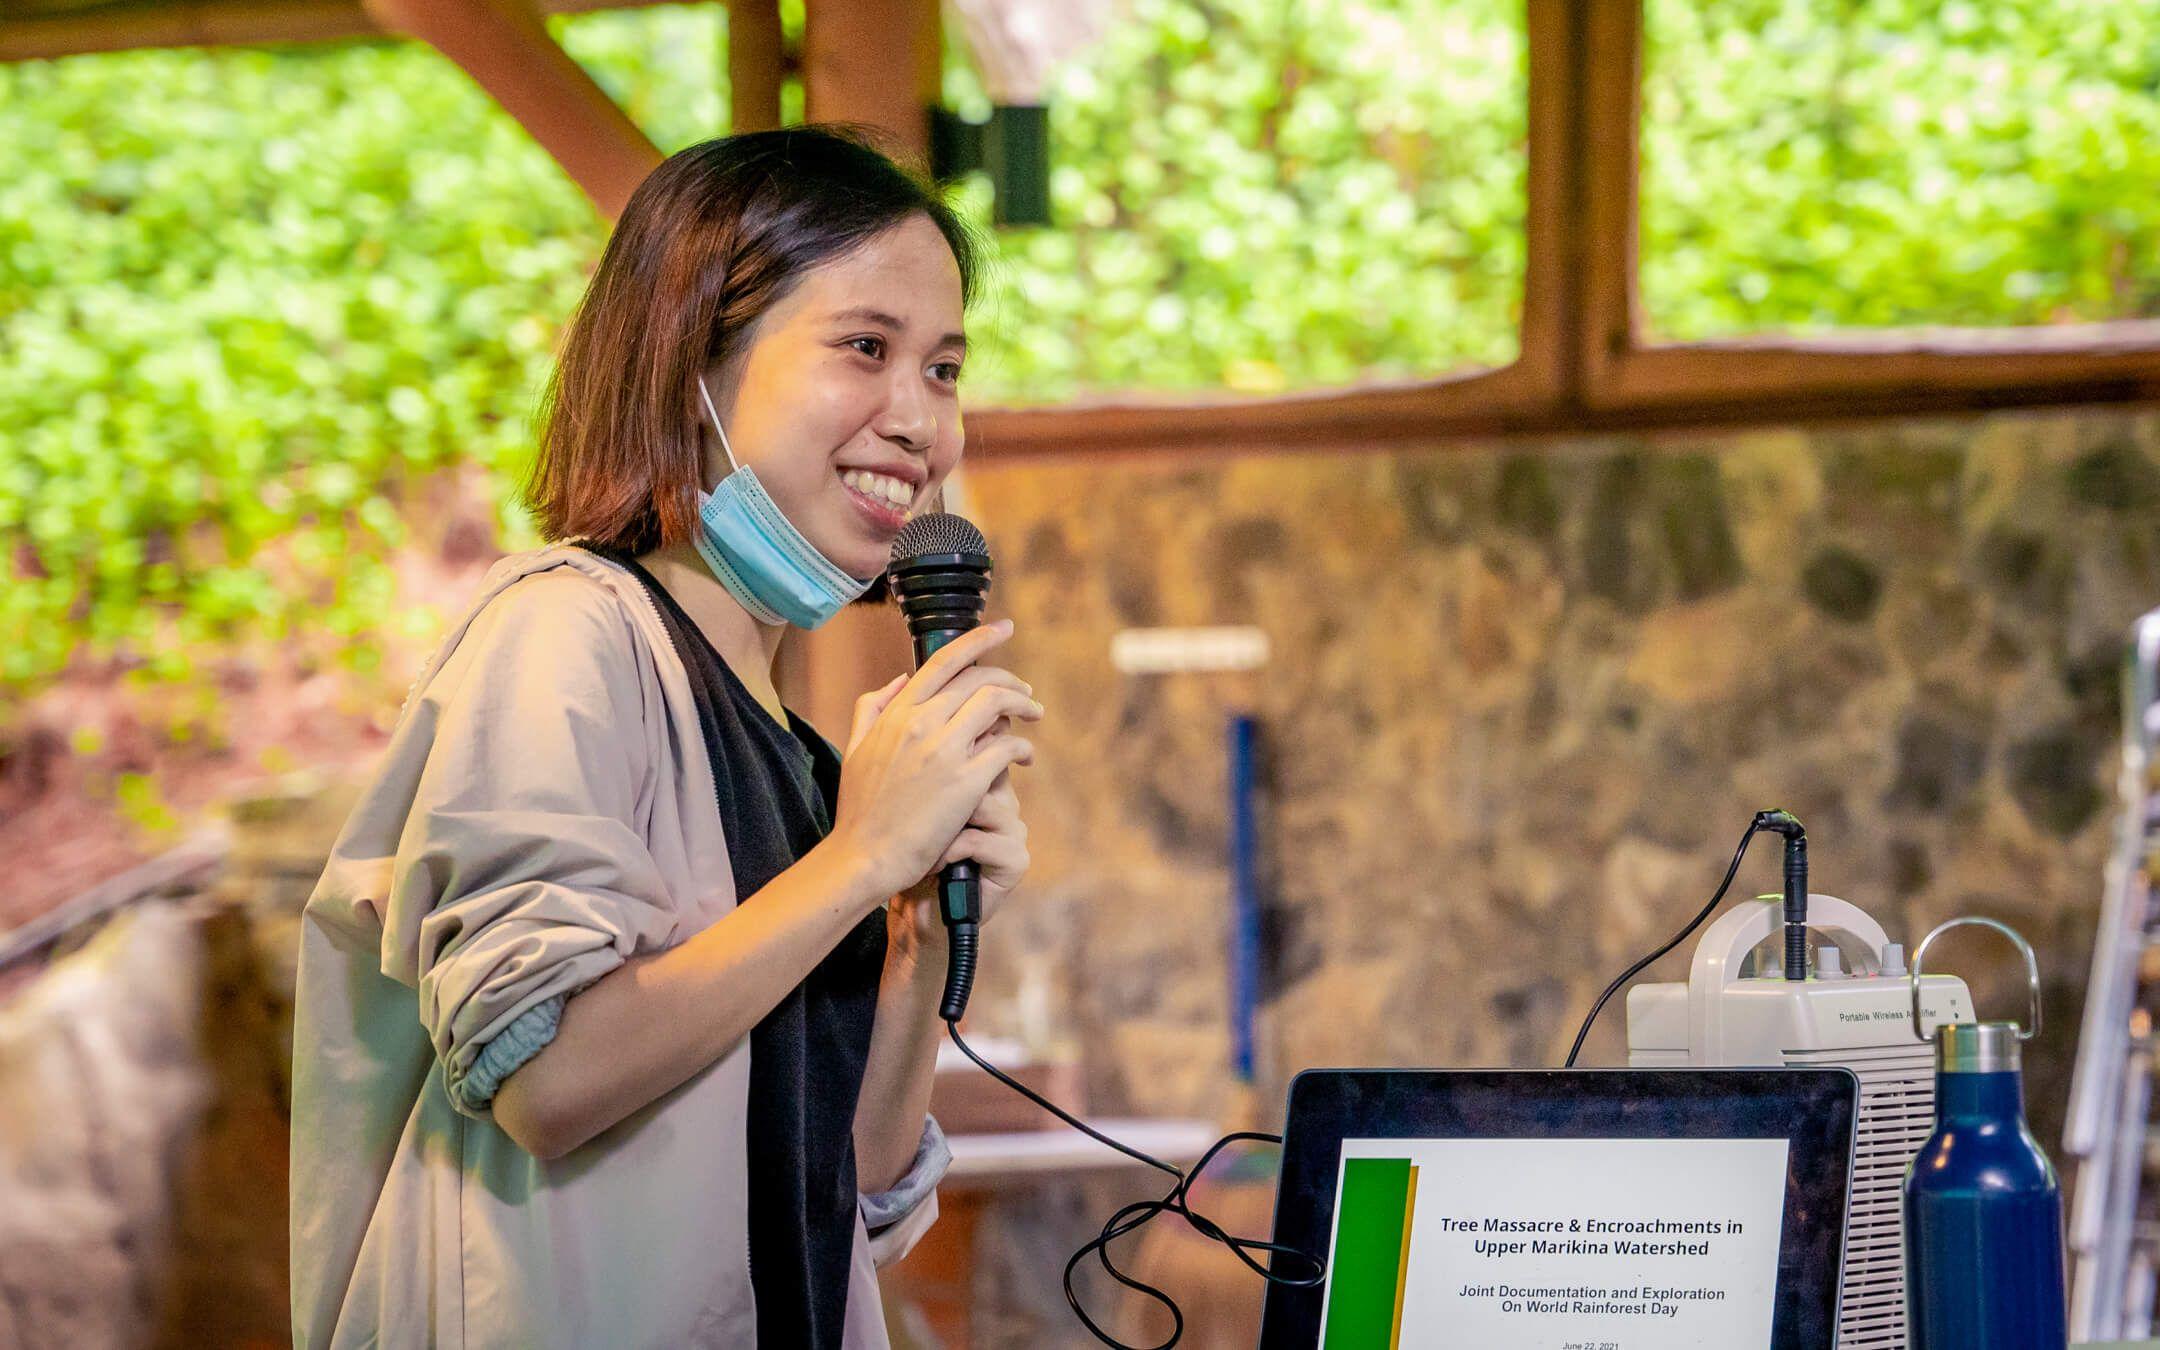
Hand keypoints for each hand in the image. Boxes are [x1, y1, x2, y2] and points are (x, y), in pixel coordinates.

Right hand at [830, 620, 1040, 900]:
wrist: (864, 855)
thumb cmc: (860, 808)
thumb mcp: (854, 747)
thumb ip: (872, 707)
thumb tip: (899, 679)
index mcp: (897, 712)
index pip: (944, 660)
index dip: (979, 639)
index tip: (1004, 628)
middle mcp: (922, 723)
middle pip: (979, 679)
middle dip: (1010, 679)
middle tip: (1025, 693)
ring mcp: (945, 751)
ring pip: (997, 704)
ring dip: (1023, 705)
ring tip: (1033, 715)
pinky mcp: (966, 781)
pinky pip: (1007, 748)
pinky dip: (1022, 747)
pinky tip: (1025, 758)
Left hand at [890, 762, 1028, 954]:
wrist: (914, 911)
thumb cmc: (909, 855)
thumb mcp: (913, 802)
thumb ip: (926, 765)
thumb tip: (916, 724)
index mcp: (983, 782)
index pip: (982, 746)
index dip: (956, 752)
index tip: (924, 773)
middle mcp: (1004, 802)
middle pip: (987, 770)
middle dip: (949, 792)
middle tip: (922, 817)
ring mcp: (1013, 831)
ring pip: (984, 803)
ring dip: (945, 825)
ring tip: (925, 845)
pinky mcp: (1015, 860)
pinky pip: (982, 839)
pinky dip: (950, 852)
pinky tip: (934, 864)